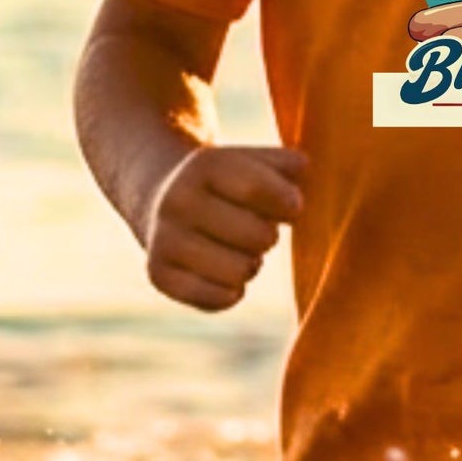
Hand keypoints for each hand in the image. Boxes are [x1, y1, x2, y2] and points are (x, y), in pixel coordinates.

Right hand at [141, 144, 305, 311]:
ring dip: (250, 265)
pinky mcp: (158, 274)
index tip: (291, 207)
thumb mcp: (253, 162)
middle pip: (258, 236)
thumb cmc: (227, 184)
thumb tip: (303, 166)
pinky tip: (223, 274)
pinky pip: (218, 299)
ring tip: (238, 250)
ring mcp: (164, 239)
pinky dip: (231, 292)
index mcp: (204, 165)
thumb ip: (286, 162)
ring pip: (241, 272)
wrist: (159, 199)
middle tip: (255, 230)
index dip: (289, 204)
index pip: (259, 190)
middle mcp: (178, 200)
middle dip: (268, 236)